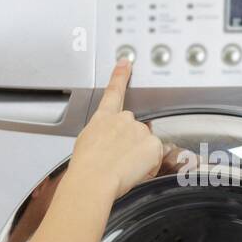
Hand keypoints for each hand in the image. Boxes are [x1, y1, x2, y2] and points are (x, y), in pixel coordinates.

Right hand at [69, 56, 162, 198]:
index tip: (127, 63)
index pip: (114, 91)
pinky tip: (135, 171)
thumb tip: (107, 142)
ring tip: (124, 168)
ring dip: (140, 155)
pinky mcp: (152, 143)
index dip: (121, 75)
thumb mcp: (86, 143)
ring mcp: (139, 130)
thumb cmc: (86, 167)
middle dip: (132, 143)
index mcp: (104, 118)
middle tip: (120, 160)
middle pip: (135, 128)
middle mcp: (123, 119)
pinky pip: (155, 156)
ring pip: (146, 144)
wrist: (93, 178)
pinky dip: (149, 165)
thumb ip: (102, 135)